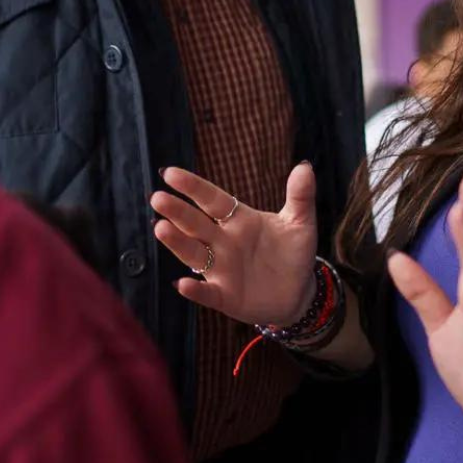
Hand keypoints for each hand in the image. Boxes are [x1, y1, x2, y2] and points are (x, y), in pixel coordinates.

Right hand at [152, 163, 319, 326]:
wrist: (299, 293)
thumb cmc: (293, 253)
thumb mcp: (301, 223)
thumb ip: (300, 196)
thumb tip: (305, 166)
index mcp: (238, 220)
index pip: (212, 200)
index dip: (193, 187)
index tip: (170, 173)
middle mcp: (223, 242)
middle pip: (196, 224)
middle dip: (177, 212)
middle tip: (158, 198)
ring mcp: (221, 270)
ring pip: (194, 254)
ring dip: (178, 243)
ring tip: (160, 229)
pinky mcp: (225, 296)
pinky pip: (207, 293)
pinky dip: (195, 291)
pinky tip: (182, 284)